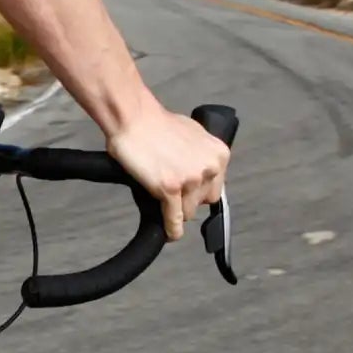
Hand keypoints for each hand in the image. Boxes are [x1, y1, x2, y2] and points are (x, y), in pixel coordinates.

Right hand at [106, 107, 228, 242]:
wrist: (133, 119)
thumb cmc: (156, 123)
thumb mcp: (193, 134)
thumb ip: (202, 156)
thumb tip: (200, 171)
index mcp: (218, 155)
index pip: (215, 188)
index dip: (199, 191)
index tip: (189, 192)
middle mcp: (209, 168)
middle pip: (203, 203)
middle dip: (188, 200)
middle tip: (172, 191)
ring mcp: (190, 180)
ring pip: (188, 213)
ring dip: (175, 209)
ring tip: (161, 197)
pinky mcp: (170, 189)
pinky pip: (174, 219)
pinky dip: (171, 229)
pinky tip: (169, 233)